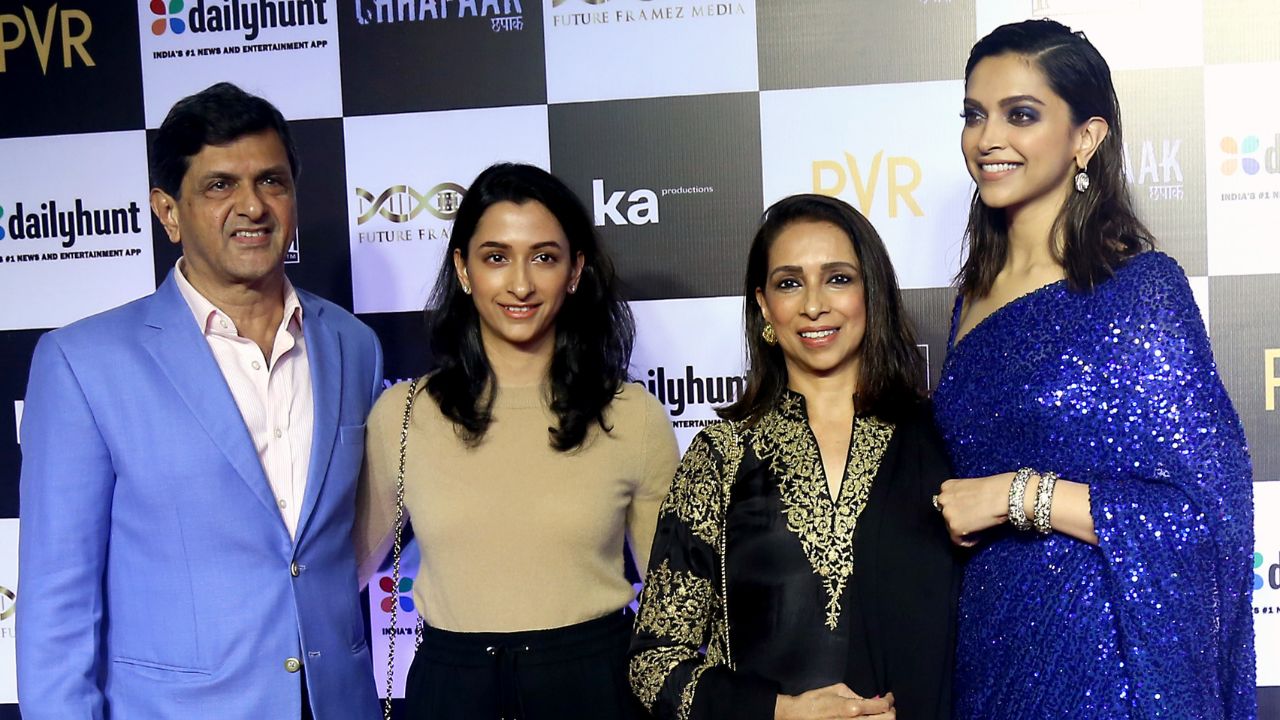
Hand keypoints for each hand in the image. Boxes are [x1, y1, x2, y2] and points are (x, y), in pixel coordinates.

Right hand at [774, 684, 893, 718]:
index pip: (883, 706)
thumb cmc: (816, 700)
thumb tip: (867, 699)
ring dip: (882, 719)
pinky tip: (868, 718)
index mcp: (853, 708)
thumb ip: (855, 694)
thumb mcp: (837, 689)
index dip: (890, 700)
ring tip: (878, 712)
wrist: (800, 715)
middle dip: (891, 711)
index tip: (889, 696)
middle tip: (887, 705)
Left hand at [935, 473, 1014, 546]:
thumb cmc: (994, 489)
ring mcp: (947, 514)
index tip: (966, 512)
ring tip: (978, 528)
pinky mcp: (954, 527)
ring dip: (963, 529)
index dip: (957, 509)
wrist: (1001, 495)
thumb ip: (962, 496)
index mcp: (947, 486)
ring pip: (950, 527)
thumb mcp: (971, 487)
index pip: (945, 502)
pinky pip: (957, 540)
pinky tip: (978, 537)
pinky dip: (968, 541)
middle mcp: (943, 499)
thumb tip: (965, 507)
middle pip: (946, 514)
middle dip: (958, 519)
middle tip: (973, 521)